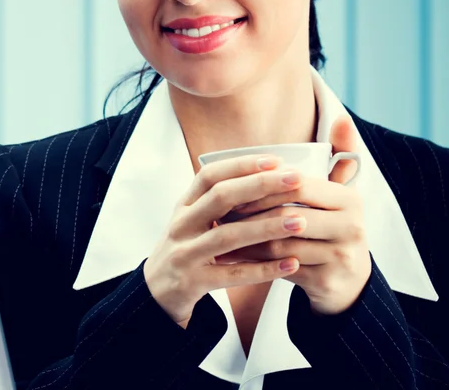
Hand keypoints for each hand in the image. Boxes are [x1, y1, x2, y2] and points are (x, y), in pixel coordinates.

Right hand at [143, 153, 302, 326]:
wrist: (154, 293)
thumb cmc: (185, 249)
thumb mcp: (192, 220)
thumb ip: (218, 202)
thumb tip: (264, 177)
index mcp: (184, 205)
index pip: (210, 175)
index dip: (242, 165)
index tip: (274, 160)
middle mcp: (182, 225)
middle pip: (221, 198)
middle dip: (260, 185)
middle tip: (295, 179)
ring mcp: (185, 254)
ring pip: (228, 236)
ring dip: (266, 227)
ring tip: (299, 222)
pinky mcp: (193, 282)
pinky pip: (232, 274)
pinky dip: (263, 269)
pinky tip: (291, 264)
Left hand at [214, 115, 371, 314]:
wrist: (347, 282)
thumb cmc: (331, 227)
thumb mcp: (338, 193)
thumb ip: (340, 156)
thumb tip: (342, 118)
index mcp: (350, 199)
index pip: (296, 185)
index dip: (262, 186)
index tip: (235, 187)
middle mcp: (352, 227)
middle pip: (285, 214)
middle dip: (249, 212)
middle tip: (220, 211)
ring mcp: (341, 258)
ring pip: (279, 242)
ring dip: (245, 237)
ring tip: (220, 231)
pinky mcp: (327, 283)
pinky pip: (279, 268)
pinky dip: (253, 260)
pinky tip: (233, 255)